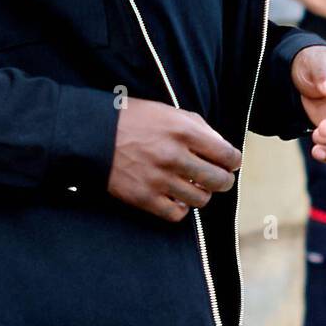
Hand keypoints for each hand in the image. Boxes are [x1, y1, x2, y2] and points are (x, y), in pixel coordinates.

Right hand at [107, 98, 242, 222]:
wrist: (91, 134)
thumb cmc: (132, 119)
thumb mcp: (167, 111)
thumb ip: (197, 127)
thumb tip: (220, 147)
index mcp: (183, 130)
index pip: (227, 154)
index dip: (234, 161)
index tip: (231, 163)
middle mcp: (174, 156)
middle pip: (218, 180)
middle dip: (223, 180)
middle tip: (219, 179)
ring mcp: (159, 179)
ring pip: (201, 199)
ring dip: (201, 194)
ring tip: (194, 186)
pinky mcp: (144, 198)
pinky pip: (177, 214)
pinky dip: (182, 208)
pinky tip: (177, 198)